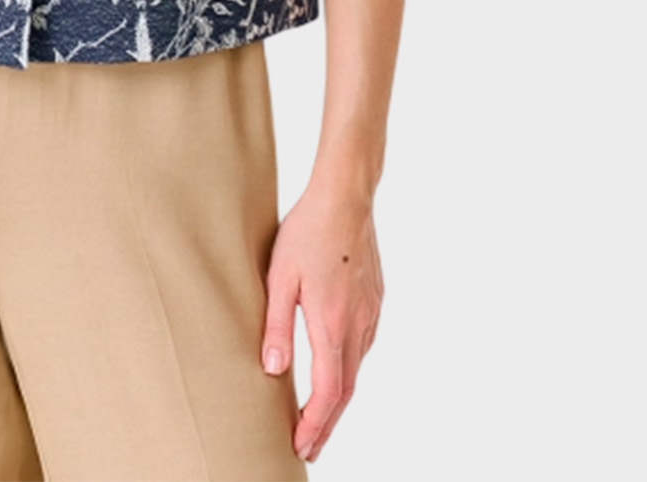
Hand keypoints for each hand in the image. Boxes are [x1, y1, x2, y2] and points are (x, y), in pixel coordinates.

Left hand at [260, 185, 383, 463]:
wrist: (345, 197)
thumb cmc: (307, 232)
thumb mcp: (280, 277)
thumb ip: (277, 326)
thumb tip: (271, 370)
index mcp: (332, 324)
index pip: (329, 392)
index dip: (316, 424)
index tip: (302, 446)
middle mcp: (358, 326)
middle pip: (346, 390)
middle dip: (326, 423)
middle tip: (309, 447)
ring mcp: (371, 314)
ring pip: (356, 369)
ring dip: (338, 398)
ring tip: (317, 417)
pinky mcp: (375, 301)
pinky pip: (362, 346)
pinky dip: (348, 370)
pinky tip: (335, 370)